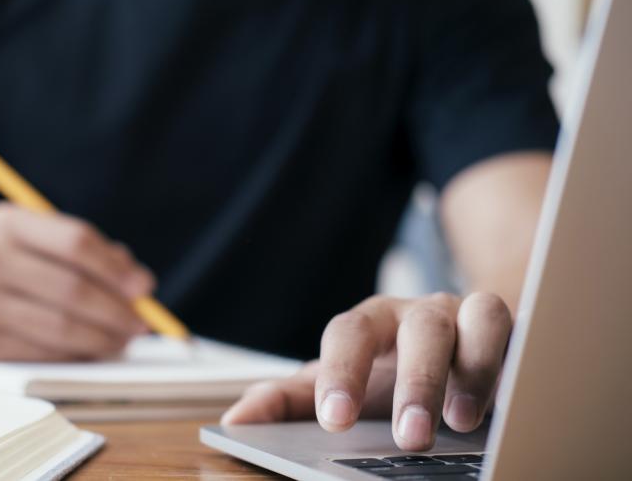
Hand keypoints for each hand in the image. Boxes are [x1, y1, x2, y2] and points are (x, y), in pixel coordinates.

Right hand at [0, 202, 153, 361]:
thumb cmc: (12, 269)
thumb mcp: (40, 244)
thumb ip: (91, 254)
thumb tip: (138, 285)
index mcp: (5, 222)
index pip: (75, 242)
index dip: (116, 268)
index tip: (145, 287)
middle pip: (72, 289)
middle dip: (116, 310)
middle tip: (141, 323)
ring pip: (60, 327)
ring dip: (103, 338)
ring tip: (123, 340)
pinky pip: (42, 354)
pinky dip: (76, 355)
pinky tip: (91, 351)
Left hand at [222, 292, 512, 450]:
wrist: (447, 350)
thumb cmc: (384, 373)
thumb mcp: (337, 387)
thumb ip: (287, 402)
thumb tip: (235, 420)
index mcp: (369, 324)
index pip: (348, 334)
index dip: (341, 373)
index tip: (333, 419)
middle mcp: (417, 312)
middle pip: (416, 328)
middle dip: (414, 382)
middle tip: (408, 437)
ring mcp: (466, 314)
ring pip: (477, 317)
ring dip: (471, 369)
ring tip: (460, 422)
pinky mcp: (508, 327)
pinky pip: (515, 328)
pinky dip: (511, 358)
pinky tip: (507, 399)